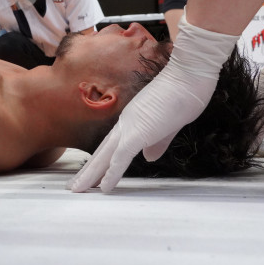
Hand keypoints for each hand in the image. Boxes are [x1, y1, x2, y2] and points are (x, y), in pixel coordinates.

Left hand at [67, 13, 238, 192]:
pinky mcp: (139, 131)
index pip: (111, 145)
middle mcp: (126, 122)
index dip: (100, 161)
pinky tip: (104, 188)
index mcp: (132, 119)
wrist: (190, 74)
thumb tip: (150, 156)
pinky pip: (121, 157)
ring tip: (77, 190)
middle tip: (73, 187)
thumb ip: (158, 140)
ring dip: (90, 176)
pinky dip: (111, 173)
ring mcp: (130, 126)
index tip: (91, 174)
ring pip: (105, 156)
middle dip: (87, 172)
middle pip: (101, 152)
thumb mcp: (170, 123)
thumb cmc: (185, 93)